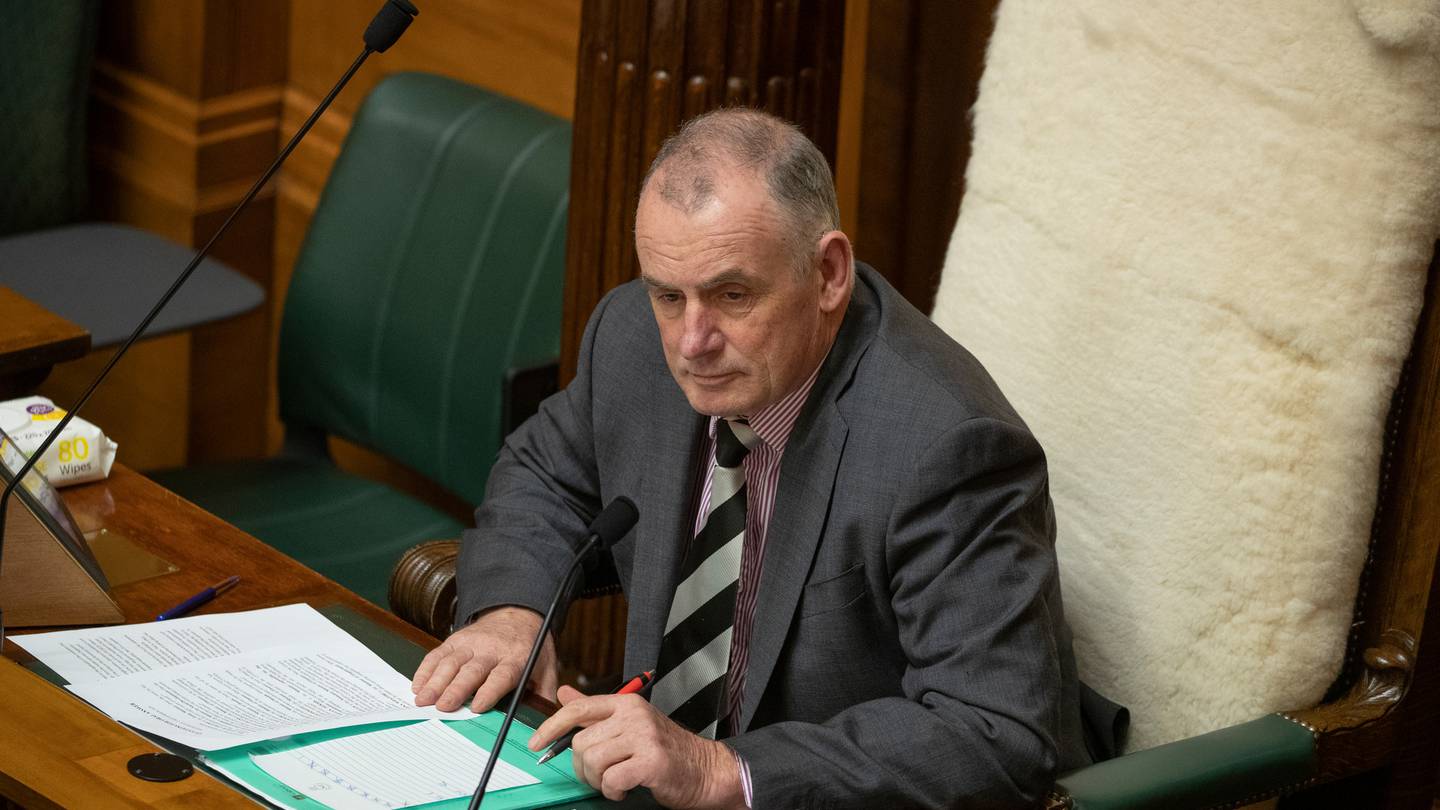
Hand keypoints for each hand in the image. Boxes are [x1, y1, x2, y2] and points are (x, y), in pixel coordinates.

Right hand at [410, 606, 557, 711]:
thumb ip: (544, 693)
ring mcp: (471, 643)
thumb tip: (545, 721)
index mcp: (515, 659)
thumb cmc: (530, 647)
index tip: (476, 707)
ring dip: (435, 681)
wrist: (517, 614)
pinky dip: (425, 669)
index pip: (501, 676)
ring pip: (450, 662)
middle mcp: (491, 650)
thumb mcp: (545, 667)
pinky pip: (438, 654)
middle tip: (442, 707)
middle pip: (471, 670)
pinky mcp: (456, 640)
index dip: (488, 691)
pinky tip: (418, 685)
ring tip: (423, 700)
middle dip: (455, 689)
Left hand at [529, 685, 743, 807]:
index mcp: (626, 704)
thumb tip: (565, 694)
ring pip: (593, 762)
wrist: (705, 770)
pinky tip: (626, 789)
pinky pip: (611, 780)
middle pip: (581, 742)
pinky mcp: (652, 761)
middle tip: (599, 776)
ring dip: (599, 781)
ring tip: (615, 782)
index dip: (551, 727)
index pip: (579, 708)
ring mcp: (644, 737)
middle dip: (583, 768)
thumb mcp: (630, 725)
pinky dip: (613, 791)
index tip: (535, 744)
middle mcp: (634, 715)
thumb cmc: (667, 750)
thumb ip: (596, 711)